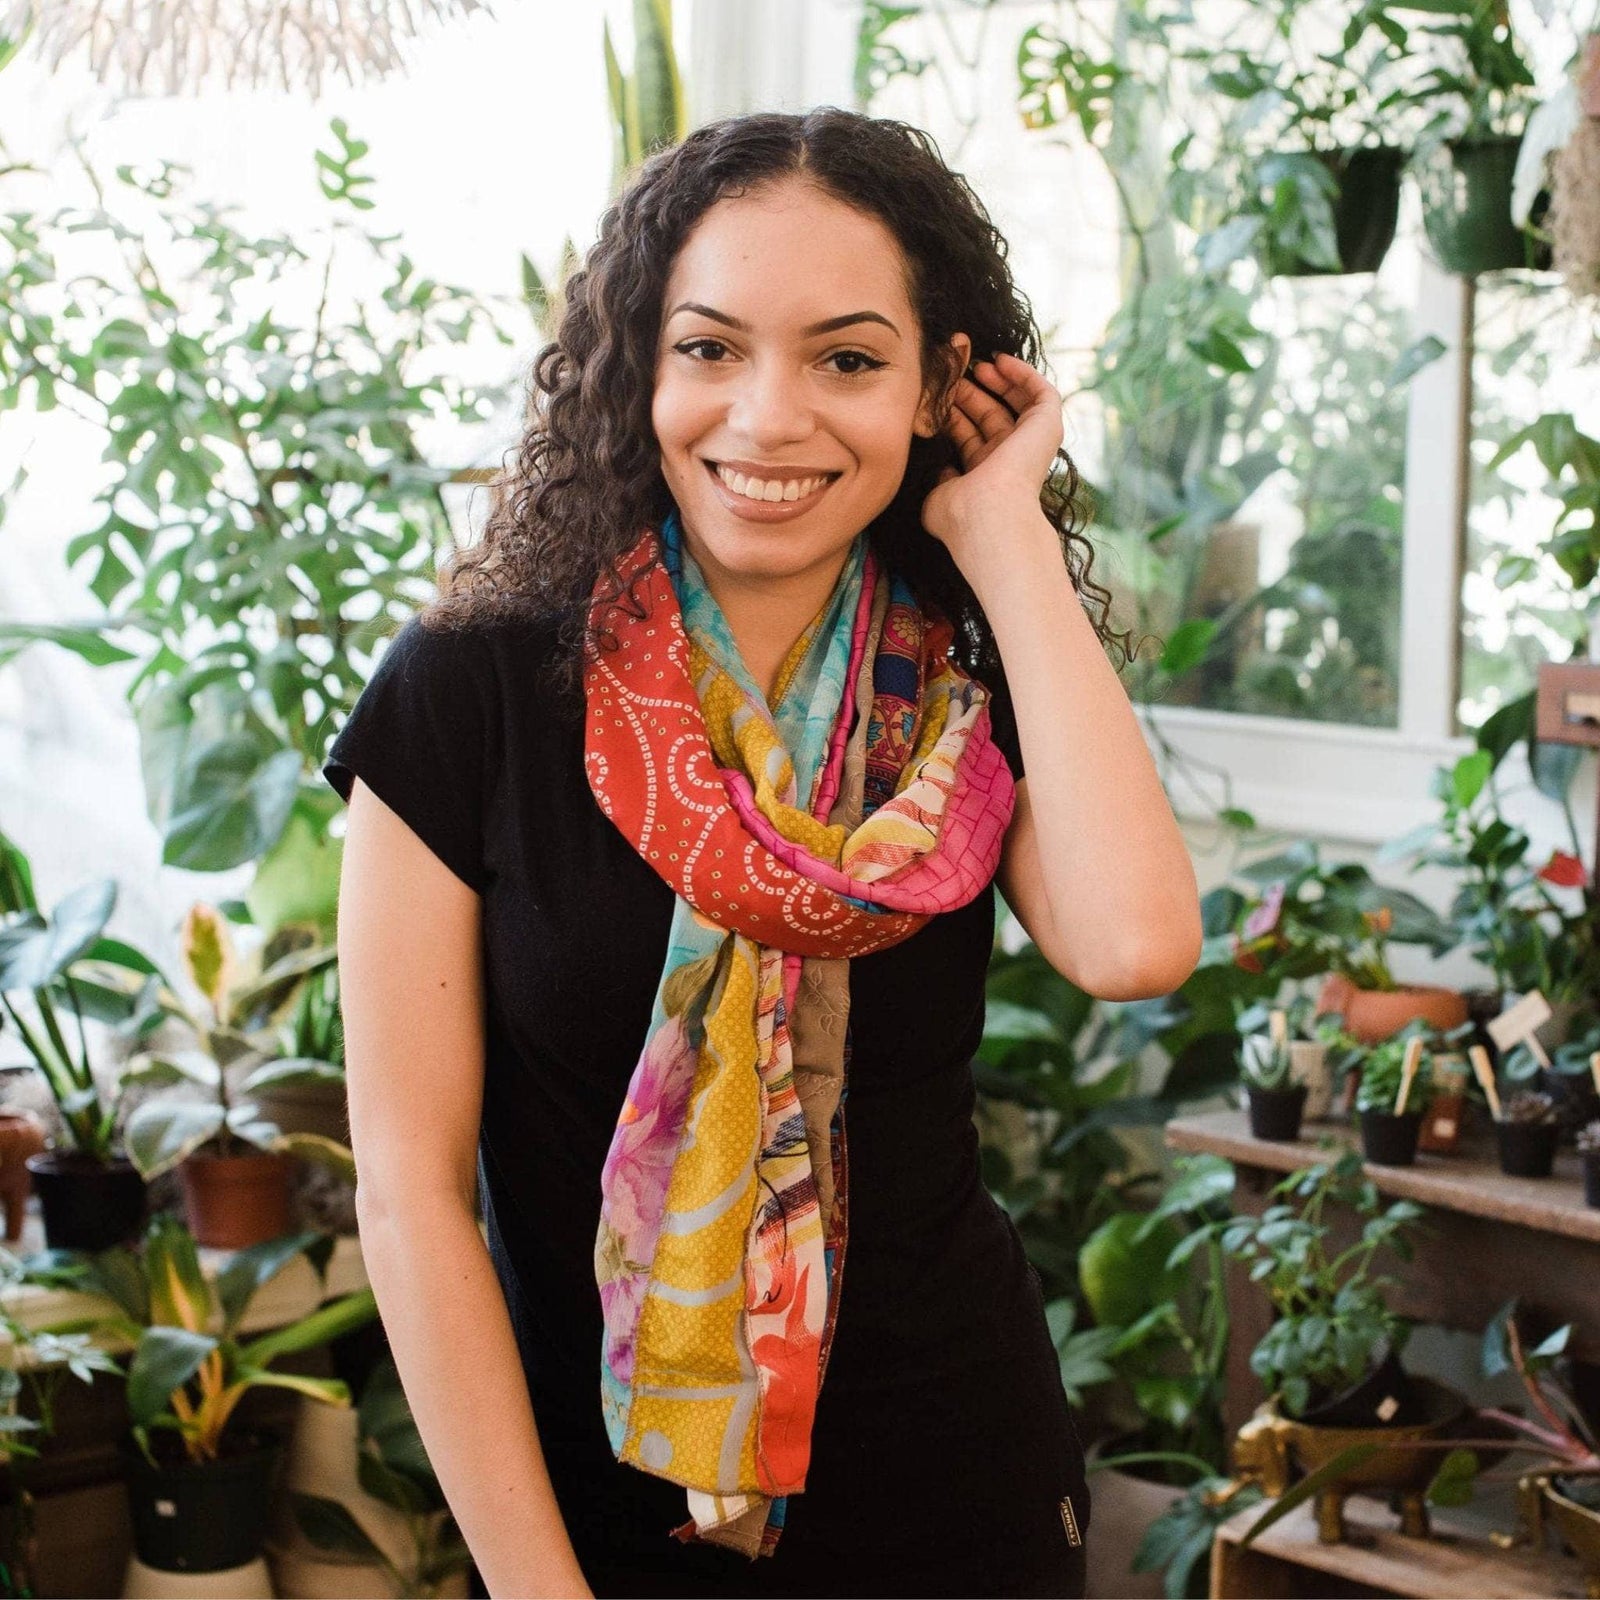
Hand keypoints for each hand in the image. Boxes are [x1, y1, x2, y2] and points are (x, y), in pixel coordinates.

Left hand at [920, 351, 1063, 574]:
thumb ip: (938, 479)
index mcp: (984, 476)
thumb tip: (941, 468)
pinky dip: (1023, 374)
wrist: (987, 515)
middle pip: (990, 416)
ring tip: (975, 365)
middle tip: (949, 375)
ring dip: (996, 381)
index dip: (953, 413)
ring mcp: (1031, 443)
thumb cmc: (959, 513)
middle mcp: (1009, 460)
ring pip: (1016, 402)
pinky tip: (1000, 360)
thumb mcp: (936, 495)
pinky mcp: (1047, 426)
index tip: (934, 394)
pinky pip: (1042, 392)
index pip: (969, 437)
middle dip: (968, 393)